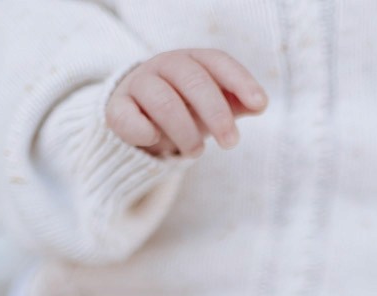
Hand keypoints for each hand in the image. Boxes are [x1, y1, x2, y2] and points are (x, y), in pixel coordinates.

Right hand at [106, 49, 267, 158]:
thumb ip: (235, 103)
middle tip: (231, 143)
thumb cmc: (183, 111)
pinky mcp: (116, 109)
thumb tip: (260, 104)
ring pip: (163, 100)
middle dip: (216, 112)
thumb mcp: (212, 107)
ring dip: (185, 131)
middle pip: (193, 80)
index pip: (217, 62)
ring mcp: (138, 85)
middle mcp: (164, 66)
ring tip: (197, 152)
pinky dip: (143, 131)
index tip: (260, 105)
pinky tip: (156, 142)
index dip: (240, 81)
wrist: (138, 121)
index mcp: (191, 61)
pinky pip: (127, 117)